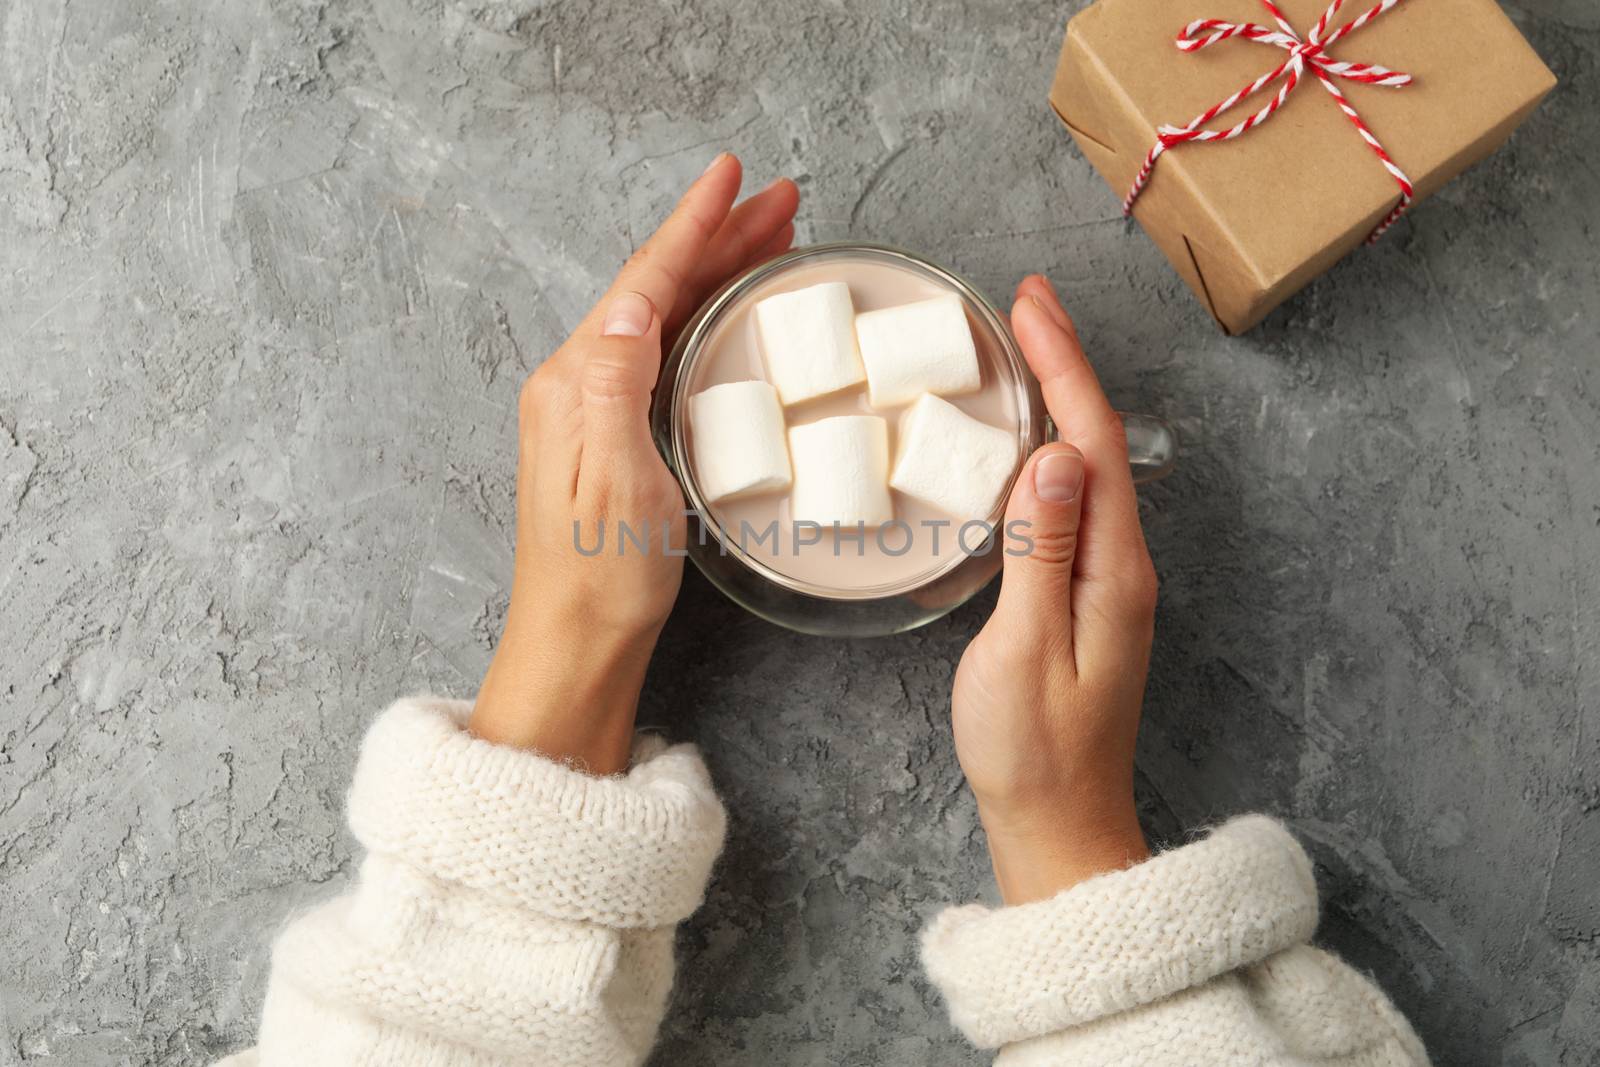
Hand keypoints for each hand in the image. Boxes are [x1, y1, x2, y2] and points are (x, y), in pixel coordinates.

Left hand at [470, 154, 798, 773]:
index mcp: (576, 383)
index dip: (693, 224)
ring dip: (718, 270)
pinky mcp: (612, 432)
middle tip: (782, 200)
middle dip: (719, 236)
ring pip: (664, 313)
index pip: (645, 282)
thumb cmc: (602, 577)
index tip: (732, 175)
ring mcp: (592, 406)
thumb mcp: (616, 481)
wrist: (578, 643)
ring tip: (773, 238)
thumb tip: (637, 301)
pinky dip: (704, 316)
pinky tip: (732, 311)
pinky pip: (663, 350)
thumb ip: (618, 385)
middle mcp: (577, 383)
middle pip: (657, 287)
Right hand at [952, 275, 1157, 903]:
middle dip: (1065, 364)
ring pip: (1086, 467)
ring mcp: (1105, 581)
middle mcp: (1120, 565)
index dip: (1063, 368)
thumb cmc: (1032, 750)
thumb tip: (1051, 457)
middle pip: (1097, 442)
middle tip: (1026, 301)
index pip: (1090, 443)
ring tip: (1026, 348)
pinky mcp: (1083, 598)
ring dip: (1059, 399)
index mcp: (1111, 570)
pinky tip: (1026, 441)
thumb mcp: (1024, 648)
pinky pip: (1071, 501)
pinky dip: (1049, 450)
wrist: (1058, 826)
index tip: (1029, 308)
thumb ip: (1037, 551)